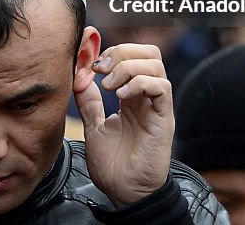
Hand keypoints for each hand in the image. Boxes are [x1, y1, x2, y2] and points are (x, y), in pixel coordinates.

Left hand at [74, 43, 172, 206]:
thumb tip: (80, 77)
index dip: (113, 52)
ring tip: (109, 86)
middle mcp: (147, 97)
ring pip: (155, 65)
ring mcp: (157, 107)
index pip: (133, 56)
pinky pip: (162, 88)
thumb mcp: (94, 127)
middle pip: (149, 53)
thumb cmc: (113, 165)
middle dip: (122, 52)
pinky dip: (140, 83)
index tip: (92, 65)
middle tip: (102, 69)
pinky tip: (122, 96)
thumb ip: (89, 103)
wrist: (124, 192)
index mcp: (133, 96)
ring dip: (128, 67)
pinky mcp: (163, 119)